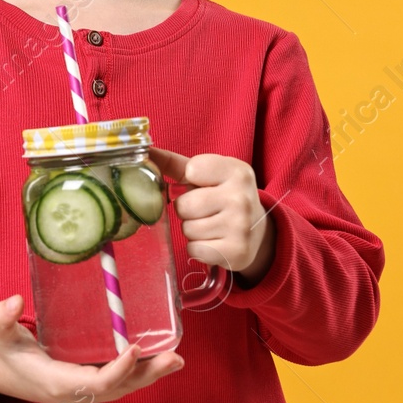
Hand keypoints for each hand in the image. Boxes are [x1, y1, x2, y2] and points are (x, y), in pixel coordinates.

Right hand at [0, 294, 184, 402]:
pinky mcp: (94, 387)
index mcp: (57, 382)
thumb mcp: (0, 335)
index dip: (116, 370)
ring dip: (152, 374)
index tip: (133, 348)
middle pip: (119, 388)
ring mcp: (88, 393)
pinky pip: (123, 382)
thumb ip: (1, 318)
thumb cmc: (8, 354)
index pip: (95, 383)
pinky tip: (164, 359)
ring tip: (176, 359)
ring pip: (125, 387)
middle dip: (147, 374)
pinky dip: (144, 373)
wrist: (7, 377)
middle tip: (174, 358)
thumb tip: (13, 301)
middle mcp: (78, 393)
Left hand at [146, 146, 276, 287]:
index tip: (204, 185)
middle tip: (205, 210)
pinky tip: (214, 242)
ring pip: (188, 229)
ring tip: (210, 225)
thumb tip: (144, 150)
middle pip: (184, 205)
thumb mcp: (207, 174)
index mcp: (236, 171)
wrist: (257, 231)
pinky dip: (199, 249)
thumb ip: (174, 163)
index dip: (190, 181)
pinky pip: (194, 249)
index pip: (192, 170)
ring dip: (192, 230)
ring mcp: (241, 226)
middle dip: (187, 210)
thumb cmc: (222, 196)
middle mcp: (241, 197)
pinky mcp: (236, 251)